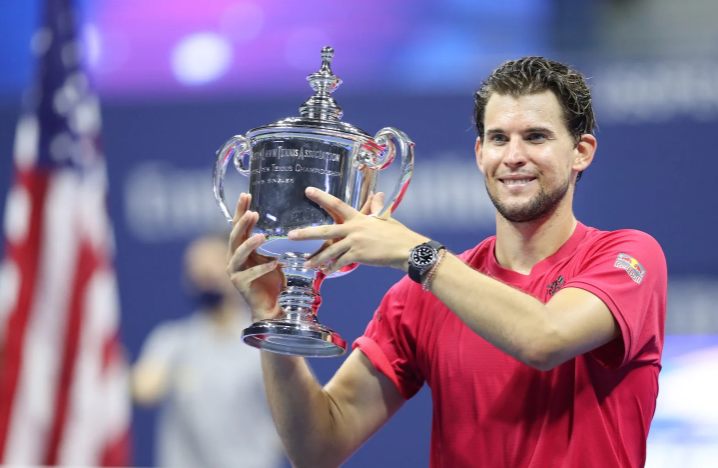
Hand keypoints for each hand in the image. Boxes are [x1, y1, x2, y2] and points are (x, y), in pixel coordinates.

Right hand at [227, 193, 284, 321]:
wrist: (270, 304)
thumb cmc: (270, 279)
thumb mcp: (269, 255)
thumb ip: (265, 242)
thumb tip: (273, 222)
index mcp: (240, 249)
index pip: (238, 226)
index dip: (241, 210)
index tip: (246, 195)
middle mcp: (234, 258)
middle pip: (234, 236)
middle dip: (242, 223)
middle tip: (252, 211)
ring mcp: (234, 272)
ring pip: (238, 254)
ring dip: (250, 244)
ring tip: (262, 236)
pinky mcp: (239, 284)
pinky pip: (250, 274)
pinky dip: (262, 268)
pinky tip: (275, 262)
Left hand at [288, 187, 428, 274]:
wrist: (406, 249)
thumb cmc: (397, 234)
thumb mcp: (386, 219)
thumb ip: (378, 208)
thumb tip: (378, 194)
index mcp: (358, 218)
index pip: (337, 204)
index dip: (322, 197)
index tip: (308, 191)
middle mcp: (354, 228)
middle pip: (325, 230)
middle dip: (306, 233)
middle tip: (290, 235)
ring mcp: (355, 242)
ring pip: (330, 251)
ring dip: (317, 258)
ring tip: (306, 263)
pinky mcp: (358, 255)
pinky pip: (340, 262)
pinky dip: (332, 268)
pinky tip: (325, 272)